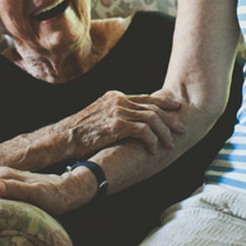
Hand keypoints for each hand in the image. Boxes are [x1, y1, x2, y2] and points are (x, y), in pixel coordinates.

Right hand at [56, 90, 184, 157]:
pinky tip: (154, 150)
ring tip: (170, 144)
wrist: (63, 136)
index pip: (145, 98)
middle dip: (170, 119)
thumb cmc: (80, 132)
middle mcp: (118, 100)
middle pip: (152, 107)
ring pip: (151, 118)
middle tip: (182, 129)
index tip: (176, 109)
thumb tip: (130, 123)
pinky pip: (143, 130)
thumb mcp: (100, 117)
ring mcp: (117, 111)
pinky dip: (152, 140)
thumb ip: (116, 115)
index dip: (163, 104)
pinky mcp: (116, 125)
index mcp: (115, 96)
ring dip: (164, 132)